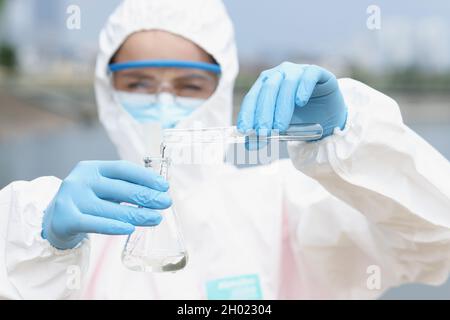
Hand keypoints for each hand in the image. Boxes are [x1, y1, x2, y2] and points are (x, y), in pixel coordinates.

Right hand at [42, 160, 171, 248]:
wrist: (54, 220)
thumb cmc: (88, 201)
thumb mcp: (102, 188)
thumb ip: (124, 187)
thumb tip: (158, 193)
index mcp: (92, 168)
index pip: (123, 168)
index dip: (145, 176)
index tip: (164, 186)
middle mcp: (81, 180)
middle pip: (120, 188)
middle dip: (146, 196)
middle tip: (166, 203)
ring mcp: (72, 199)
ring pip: (111, 209)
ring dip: (137, 214)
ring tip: (156, 218)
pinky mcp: (66, 219)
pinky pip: (95, 224)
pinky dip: (113, 227)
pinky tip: (130, 228)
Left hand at [237, 62, 346, 137]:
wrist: (326, 114)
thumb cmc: (299, 118)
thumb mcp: (279, 127)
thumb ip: (264, 133)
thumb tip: (248, 145)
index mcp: (265, 84)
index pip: (252, 97)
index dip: (247, 113)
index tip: (245, 131)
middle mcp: (279, 74)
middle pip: (268, 90)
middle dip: (264, 113)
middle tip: (263, 133)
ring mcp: (298, 70)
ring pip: (287, 84)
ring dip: (282, 107)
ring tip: (280, 127)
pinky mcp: (316, 72)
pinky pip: (309, 76)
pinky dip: (303, 88)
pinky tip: (300, 102)